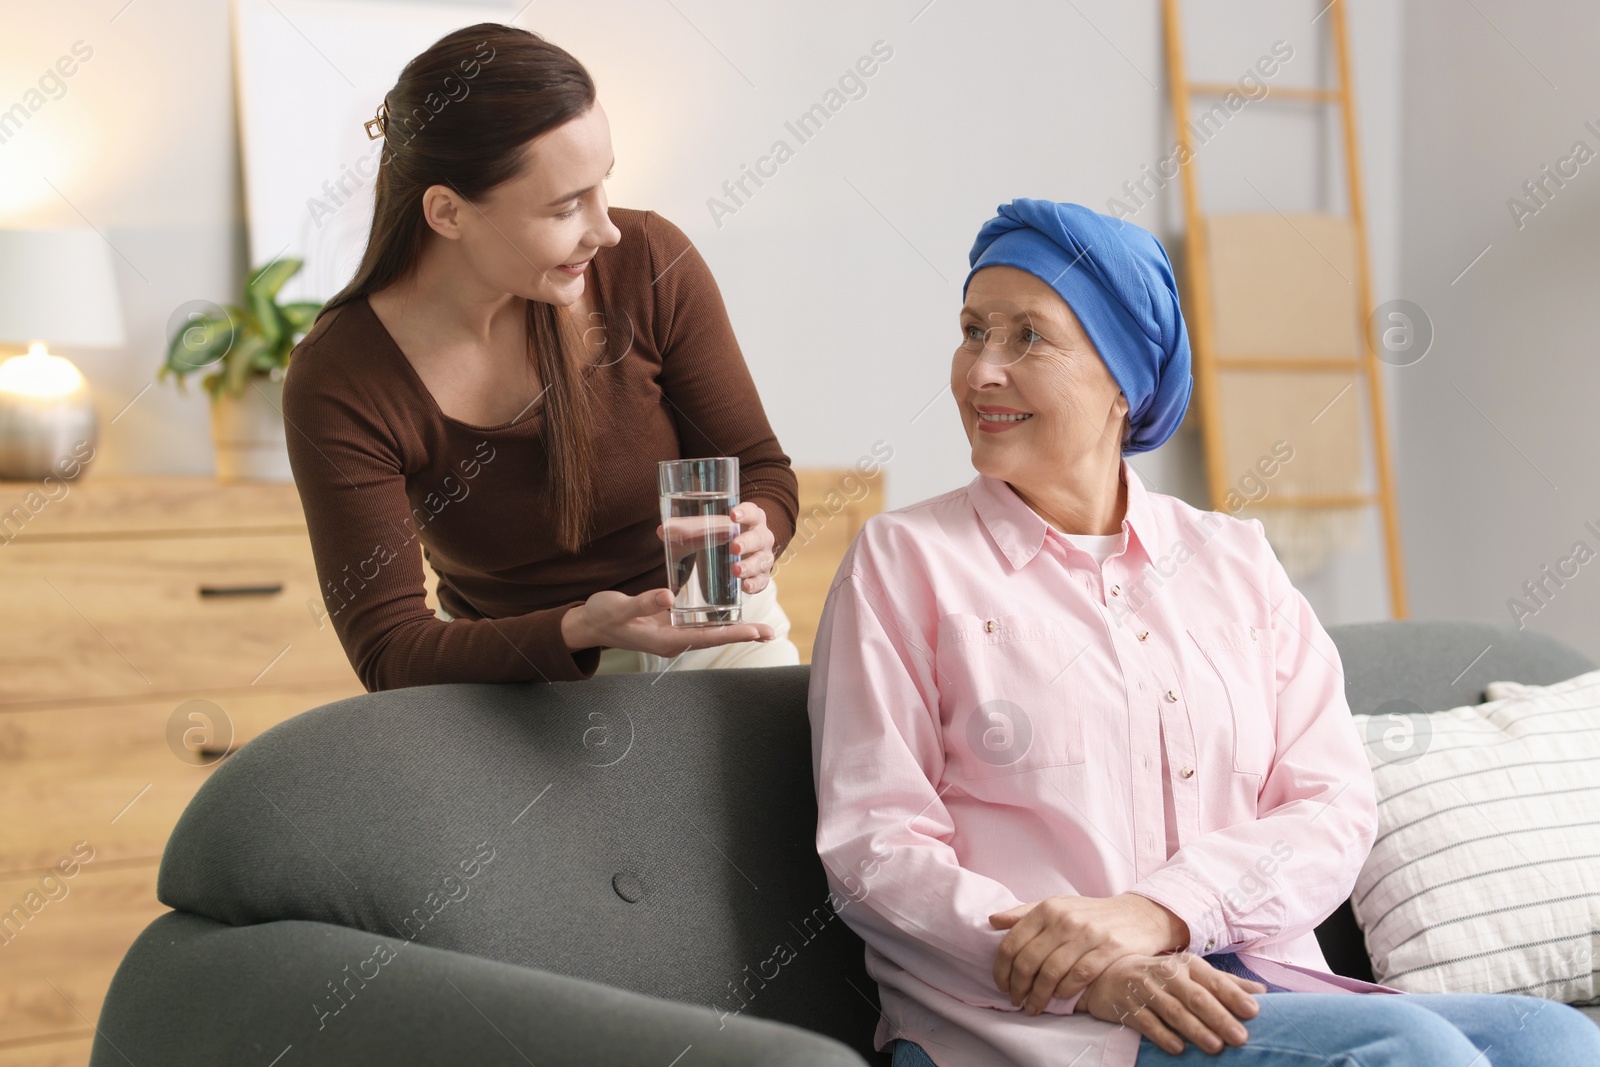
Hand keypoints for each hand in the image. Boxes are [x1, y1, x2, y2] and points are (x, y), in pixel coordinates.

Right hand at [560, 589, 774, 656]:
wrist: (588, 623)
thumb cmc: (602, 615)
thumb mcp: (620, 607)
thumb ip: (644, 602)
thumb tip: (669, 596)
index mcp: (664, 640)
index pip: (706, 637)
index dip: (733, 633)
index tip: (756, 631)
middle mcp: (673, 640)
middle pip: (714, 638)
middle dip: (742, 634)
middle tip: (771, 632)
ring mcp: (672, 634)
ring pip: (710, 632)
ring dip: (735, 629)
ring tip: (761, 628)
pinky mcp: (669, 625)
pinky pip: (699, 624)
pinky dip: (718, 620)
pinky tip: (731, 614)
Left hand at [655, 501, 774, 594]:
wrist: (736, 555)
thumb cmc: (718, 537)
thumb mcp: (702, 531)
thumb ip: (683, 530)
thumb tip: (662, 530)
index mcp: (750, 519)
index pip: (753, 511)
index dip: (746, 512)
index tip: (733, 515)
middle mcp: (761, 537)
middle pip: (761, 536)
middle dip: (748, 541)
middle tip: (733, 546)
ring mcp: (763, 557)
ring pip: (764, 560)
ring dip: (751, 565)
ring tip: (736, 570)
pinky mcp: (761, 577)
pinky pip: (763, 581)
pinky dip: (756, 584)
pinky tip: (745, 587)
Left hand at [988, 894, 1188, 1013]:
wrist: (1140, 914)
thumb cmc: (1092, 914)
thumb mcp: (1058, 906)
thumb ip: (1024, 913)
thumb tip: (992, 921)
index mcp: (1048, 908)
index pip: (1012, 942)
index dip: (1001, 969)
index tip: (1001, 984)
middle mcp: (1065, 919)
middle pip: (1028, 961)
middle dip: (1018, 987)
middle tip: (1016, 1000)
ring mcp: (1088, 934)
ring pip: (1051, 972)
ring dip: (1038, 996)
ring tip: (1033, 1007)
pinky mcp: (1109, 949)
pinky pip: (1079, 976)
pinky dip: (1065, 991)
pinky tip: (1059, 998)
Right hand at [1078, 952, 1263, 1055]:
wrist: (1107, 974)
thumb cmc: (1159, 976)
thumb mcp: (1190, 973)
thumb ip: (1224, 982)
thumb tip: (1262, 992)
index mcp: (1186, 964)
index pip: (1214, 980)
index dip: (1234, 995)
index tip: (1255, 1012)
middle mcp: (1166, 974)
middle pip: (1196, 997)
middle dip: (1219, 1017)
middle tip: (1240, 1037)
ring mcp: (1145, 989)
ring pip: (1173, 1011)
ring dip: (1195, 1029)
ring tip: (1215, 1047)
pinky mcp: (1126, 1006)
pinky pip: (1146, 1022)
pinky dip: (1162, 1035)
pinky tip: (1178, 1048)